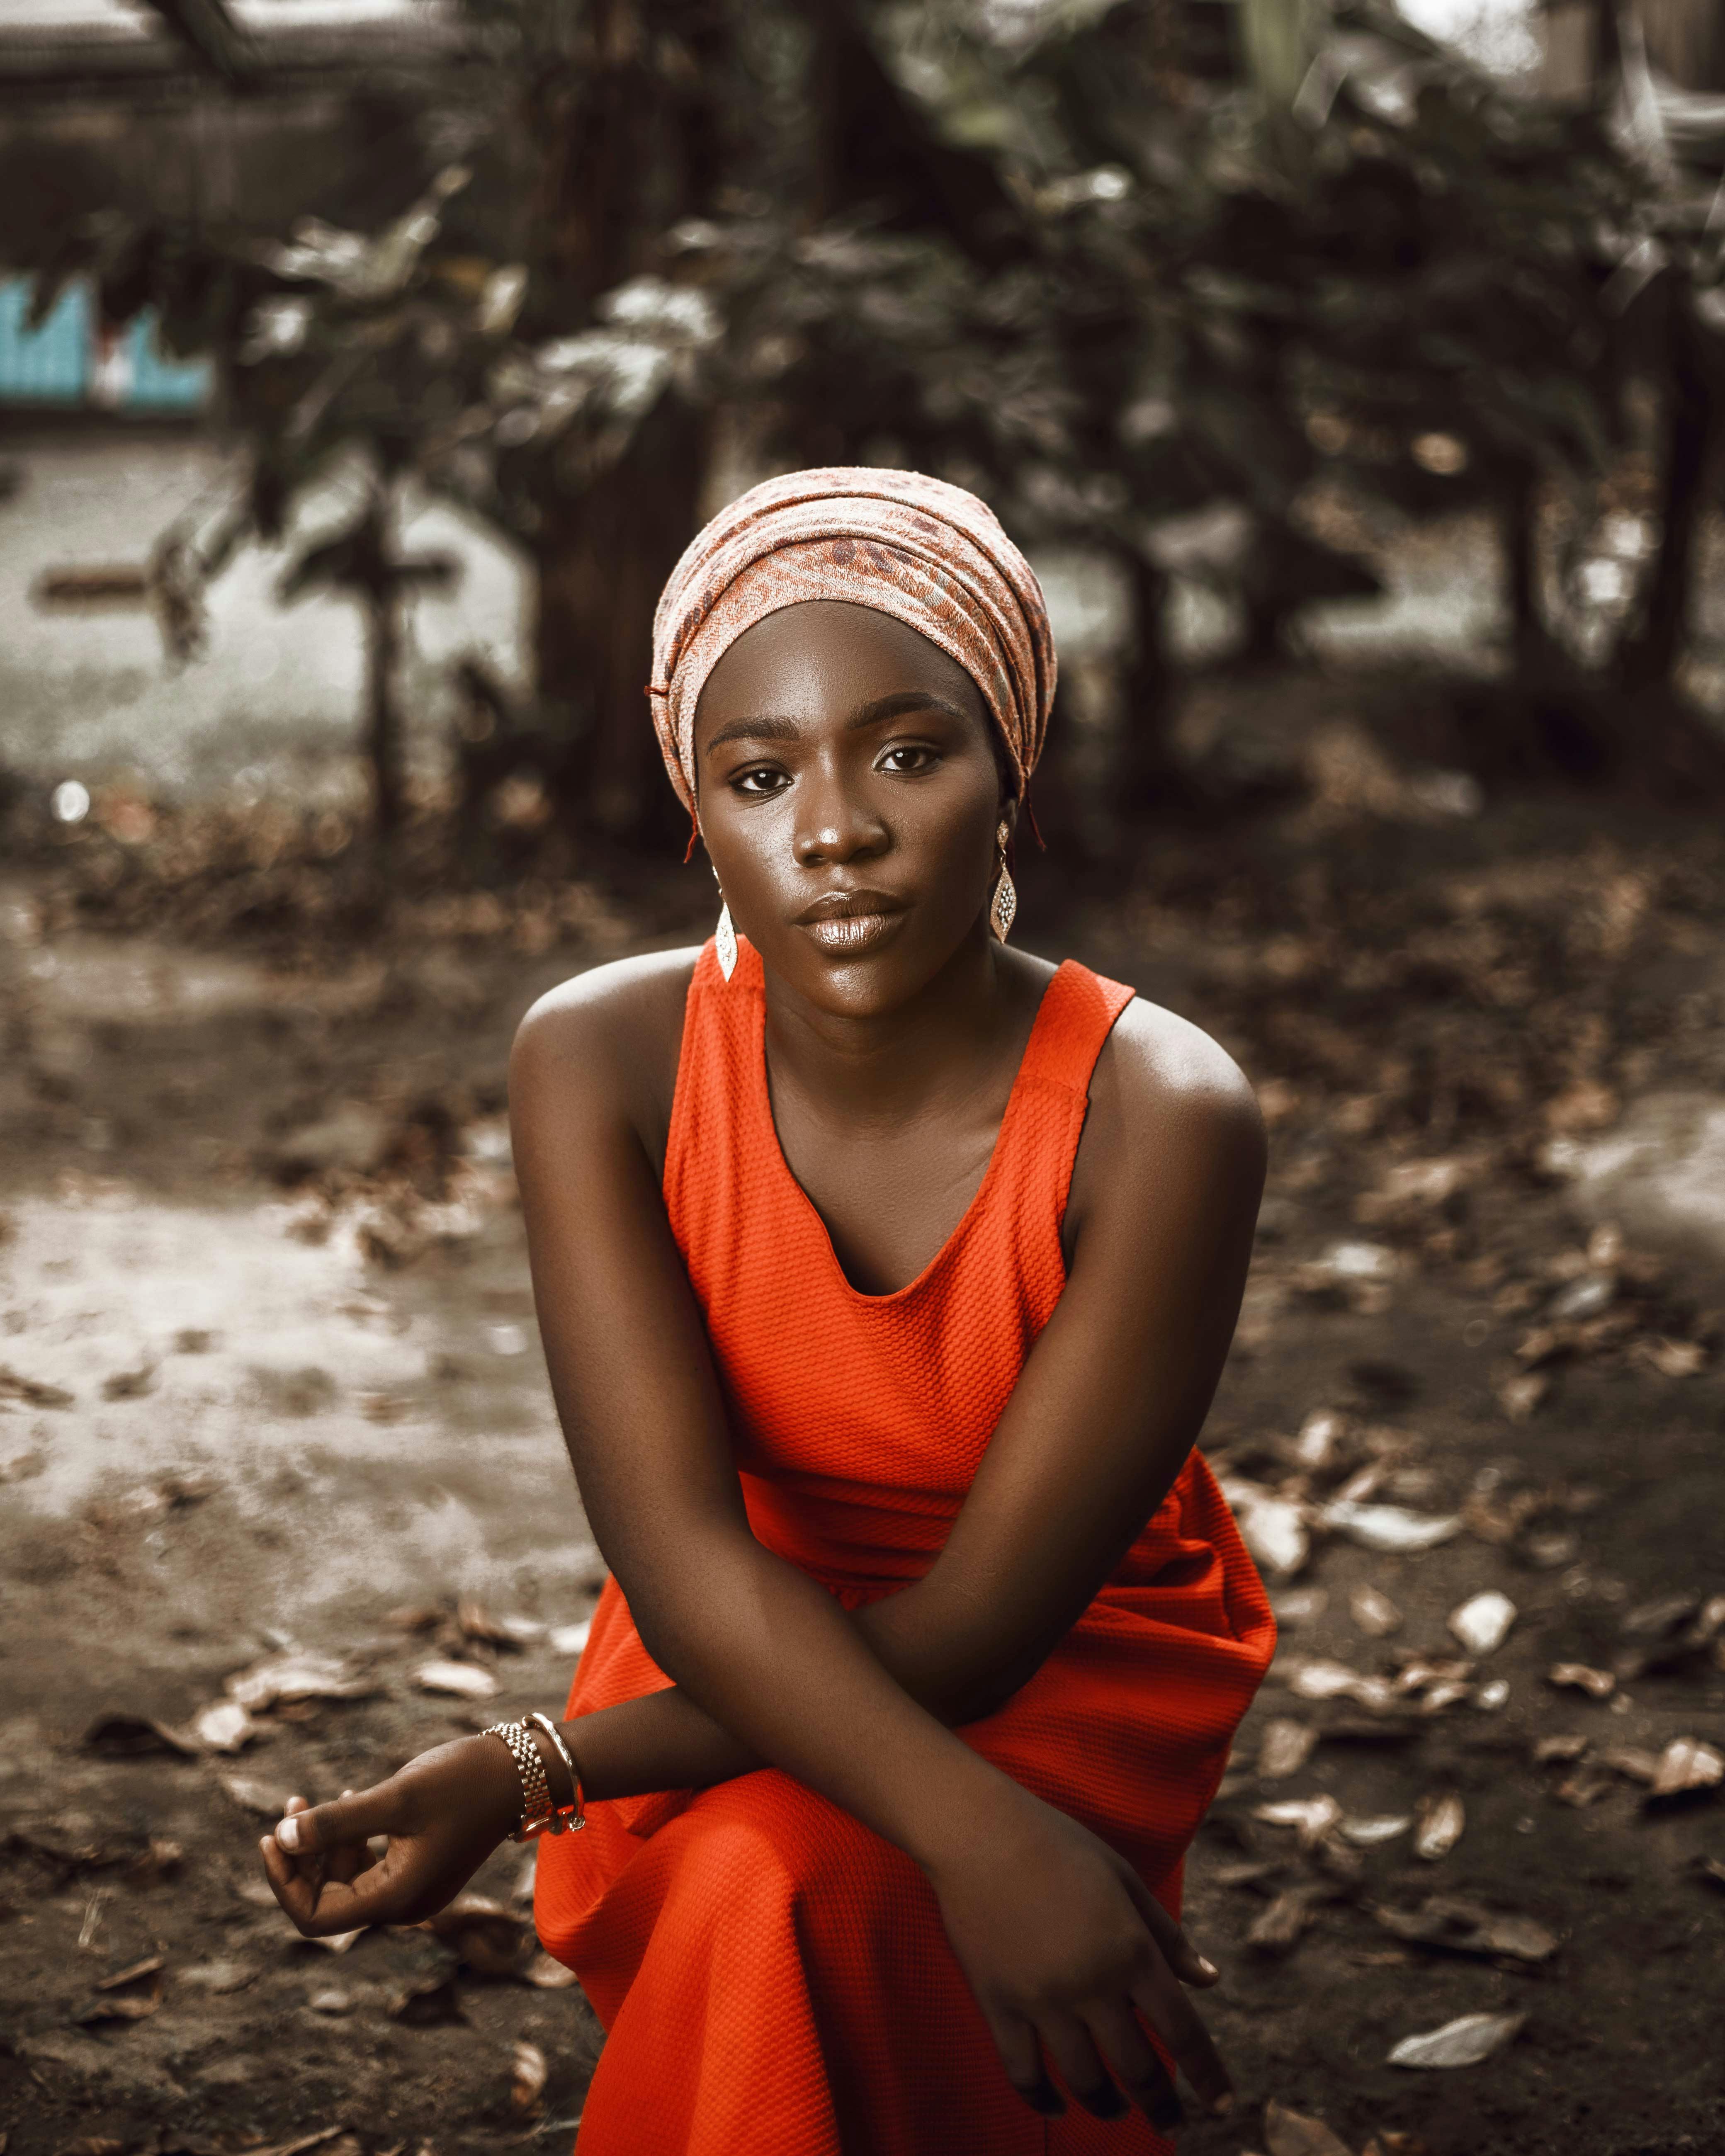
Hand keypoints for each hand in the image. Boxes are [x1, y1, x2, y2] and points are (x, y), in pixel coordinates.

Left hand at [258, 1733, 522, 1936]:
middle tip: (291, 1804)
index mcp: (398, 1900)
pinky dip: (349, 1839)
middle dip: (302, 1855)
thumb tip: (281, 1838)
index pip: (317, 1916)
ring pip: (346, 1879)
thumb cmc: (463, 1782)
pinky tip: (346, 1800)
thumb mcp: (396, 1797)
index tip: (270, 1836)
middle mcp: (404, 1906)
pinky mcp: (419, 1867)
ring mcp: (413, 1889)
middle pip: (328, 1899)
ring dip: (323, 1843)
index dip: (285, 1882)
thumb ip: (336, 1823)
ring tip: (312, 1798)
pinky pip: (368, 1865)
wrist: (522, 1772)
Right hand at [922, 1792, 1231, 2129]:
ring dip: (1107, 2107)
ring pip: (1084, 2079)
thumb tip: (1211, 1981)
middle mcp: (1092, 1984)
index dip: (1206, 2075)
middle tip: (1172, 2127)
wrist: (980, 1832)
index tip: (1221, 2106)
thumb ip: (1168, 1936)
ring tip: (1117, 2112)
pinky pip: (1023, 2071)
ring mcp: (1043, 2000)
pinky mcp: (999, 2005)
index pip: (1182, 2030)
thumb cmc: (1058, 1846)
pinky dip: (1042, 2099)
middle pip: (1137, 2067)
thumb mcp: (1125, 1880)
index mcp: (1131, 1951)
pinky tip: (1057, 2108)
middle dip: (1162, 2106)